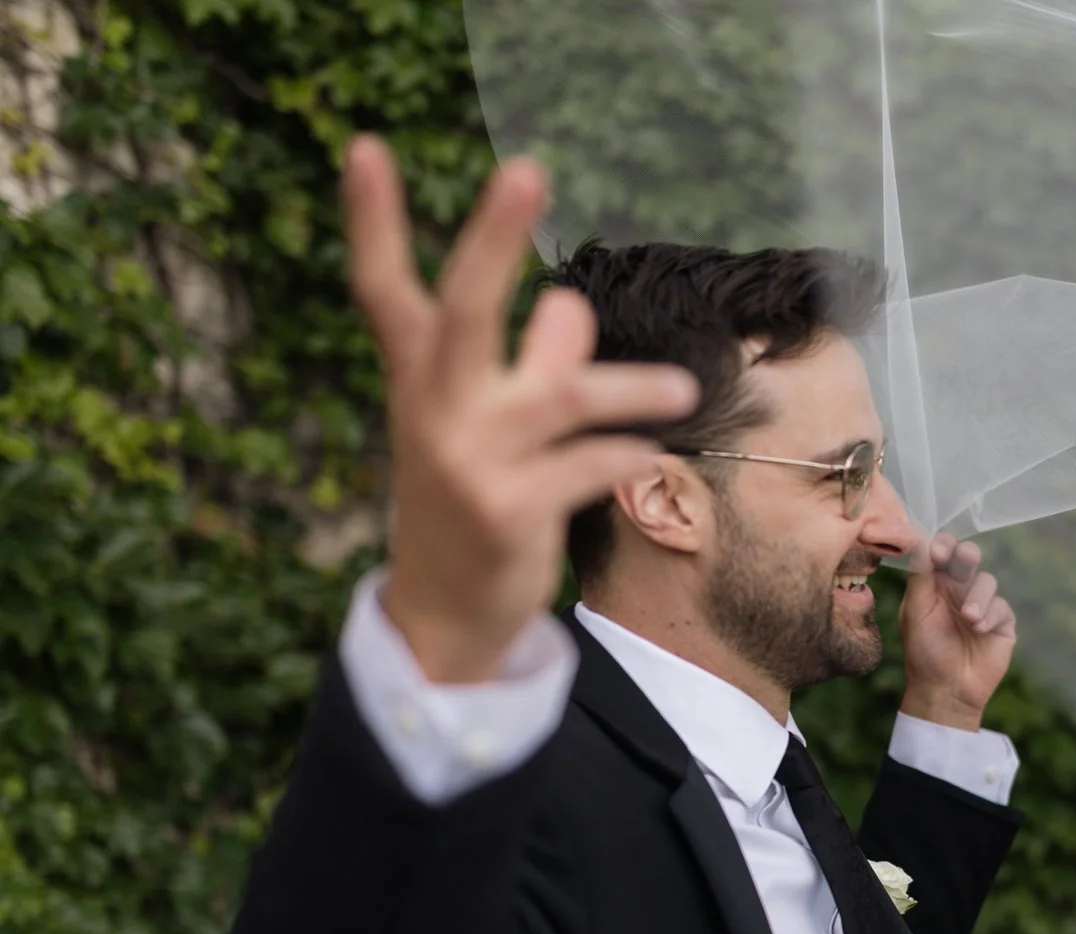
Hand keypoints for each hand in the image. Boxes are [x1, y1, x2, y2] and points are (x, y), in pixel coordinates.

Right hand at [344, 136, 698, 681]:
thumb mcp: (491, 430)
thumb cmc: (473, 504)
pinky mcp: (509, 513)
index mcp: (420, 382)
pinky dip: (628, 456)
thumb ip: (532, 364)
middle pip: (461, 309)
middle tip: (524, 167)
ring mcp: (468, 462)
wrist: (446, 617)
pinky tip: (653, 455)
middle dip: (492, 237)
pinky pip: (586, 467)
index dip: (370, 220)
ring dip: (628, 387)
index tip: (363, 145)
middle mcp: (434, 411)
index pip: (384, 289)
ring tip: (684, 388)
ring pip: (559, 397)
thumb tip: (566, 301)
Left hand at [897, 530, 1016, 729]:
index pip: (940, 552)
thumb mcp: (915, 612)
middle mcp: (958, 589)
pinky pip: (1002, 606)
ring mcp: (981, 604)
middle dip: (968, 555)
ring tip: (969, 618)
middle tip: (966, 559)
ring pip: (987, 581)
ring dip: (978, 596)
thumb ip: (920, 577)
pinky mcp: (1001, 622)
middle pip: (967, 557)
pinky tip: (980, 630)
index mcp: (933, 584)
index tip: (938, 551)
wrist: (947, 690)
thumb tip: (923, 541)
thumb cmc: (924, 651)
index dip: (942, 545)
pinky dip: (991, 615)